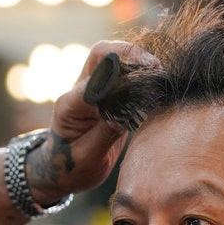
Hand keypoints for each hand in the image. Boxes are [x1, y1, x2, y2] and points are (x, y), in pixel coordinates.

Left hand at [31, 41, 157, 201]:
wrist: (64, 170)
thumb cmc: (71, 168)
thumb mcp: (87, 158)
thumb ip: (104, 134)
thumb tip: (123, 114)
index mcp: (69, 106)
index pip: (92, 83)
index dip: (116, 79)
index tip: (140, 84)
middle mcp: (80, 92)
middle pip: (101, 54)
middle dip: (128, 54)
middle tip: (155, 67)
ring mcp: (94, 90)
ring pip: (113, 58)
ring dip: (137, 59)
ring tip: (160, 73)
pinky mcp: (108, 94)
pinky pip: (123, 73)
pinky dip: (140, 71)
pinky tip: (157, 81)